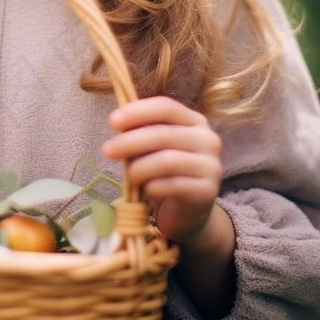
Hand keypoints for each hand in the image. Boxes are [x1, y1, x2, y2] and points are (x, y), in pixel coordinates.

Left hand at [102, 95, 221, 242]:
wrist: (187, 213)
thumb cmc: (166, 174)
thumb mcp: (154, 148)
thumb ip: (142, 133)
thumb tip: (118, 123)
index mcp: (195, 121)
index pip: (166, 107)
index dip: (138, 111)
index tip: (113, 121)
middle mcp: (208, 140)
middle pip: (164, 134)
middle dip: (130, 141)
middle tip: (107, 151)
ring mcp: (211, 166)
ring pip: (167, 160)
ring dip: (139, 168)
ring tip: (128, 177)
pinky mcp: (207, 191)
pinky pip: (173, 186)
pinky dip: (152, 187)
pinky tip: (145, 191)